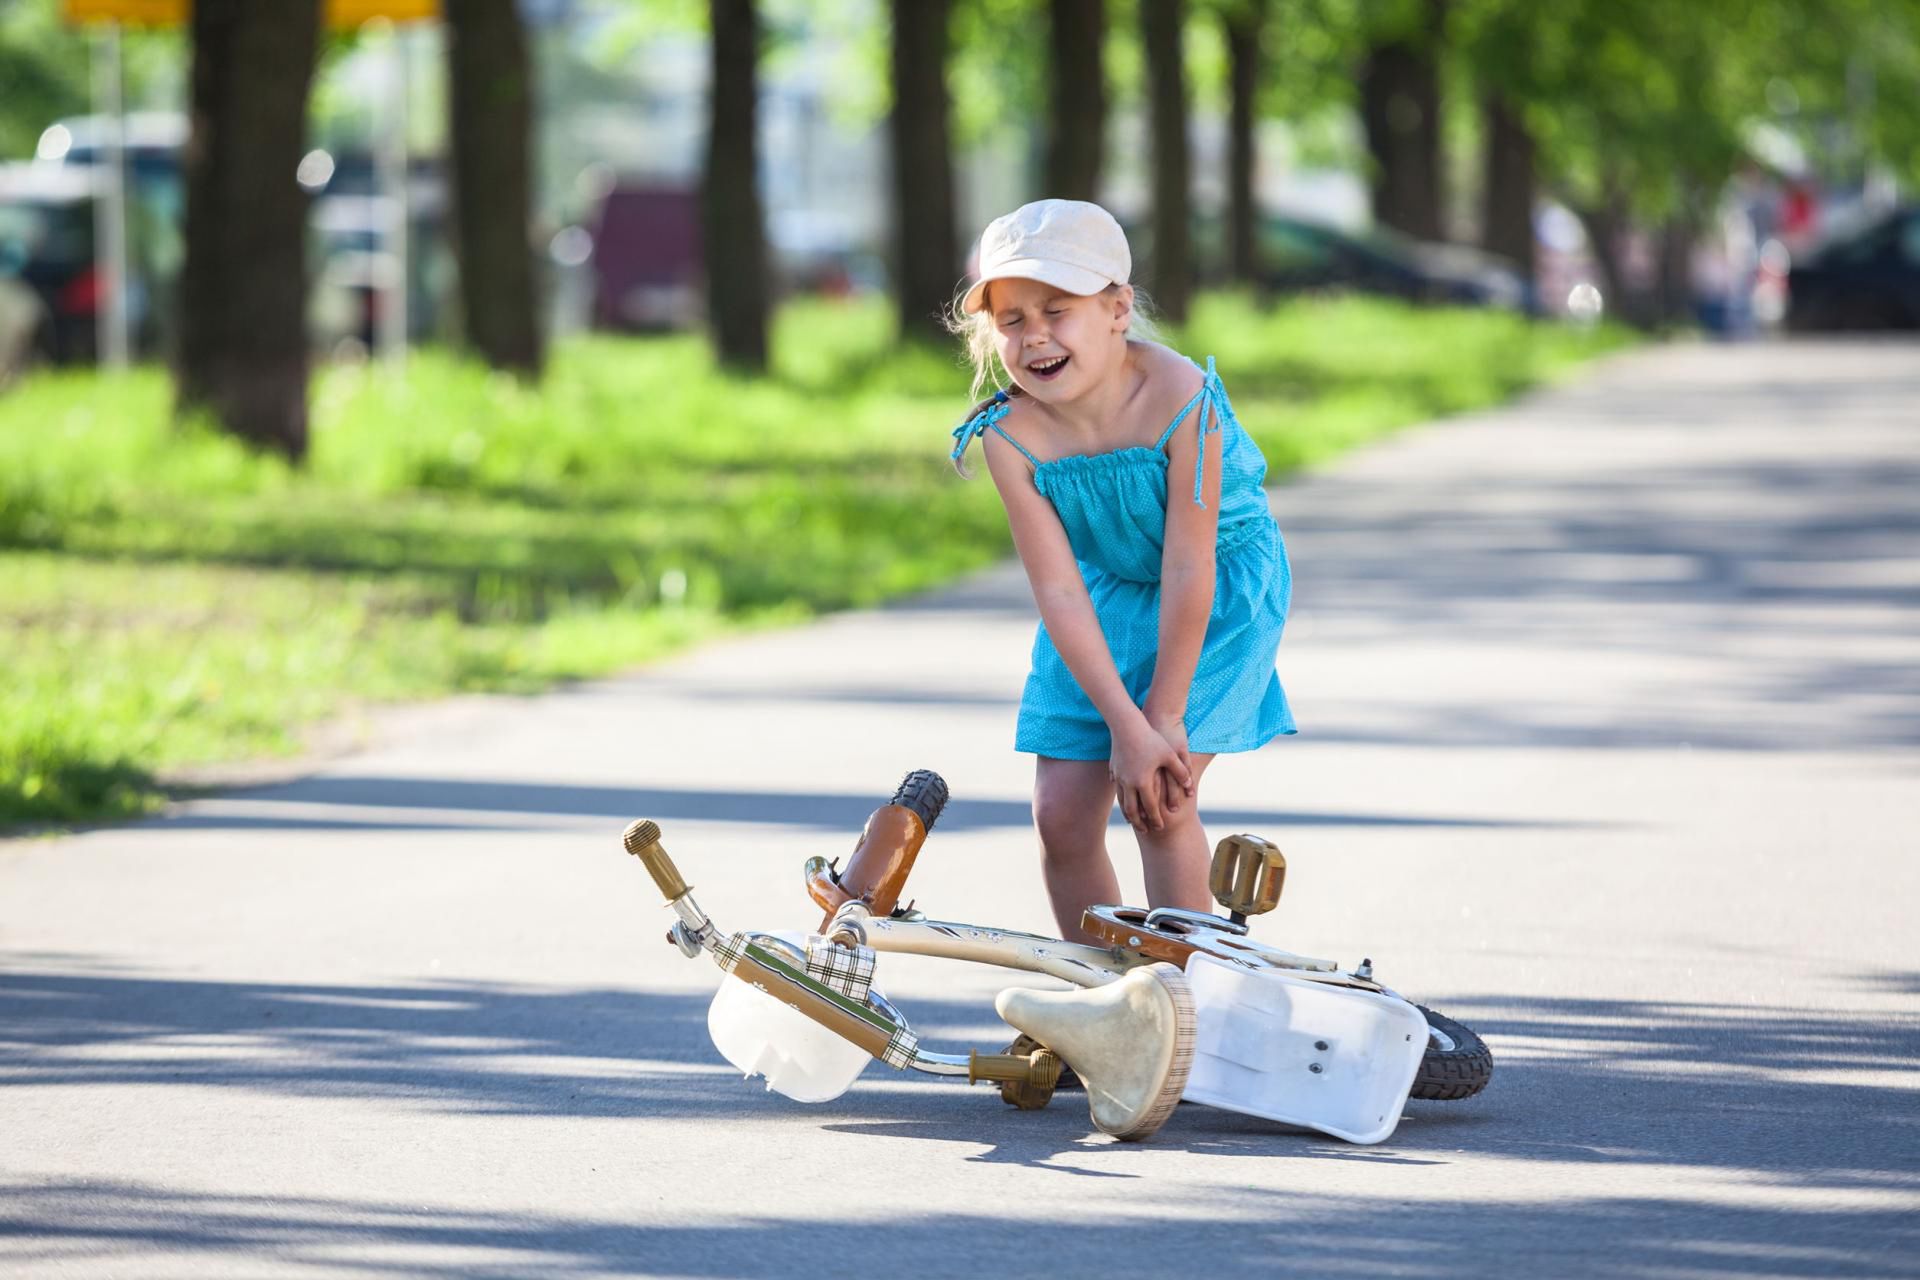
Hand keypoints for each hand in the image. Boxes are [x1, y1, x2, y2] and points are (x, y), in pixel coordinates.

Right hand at [1109, 717, 1192, 832]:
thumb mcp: (1170, 754)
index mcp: (1143, 781)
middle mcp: (1129, 783)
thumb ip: (1181, 772)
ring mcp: (1119, 777)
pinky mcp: (1113, 769)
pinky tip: (1124, 800)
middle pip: (1132, 810)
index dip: (1156, 819)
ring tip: (1133, 821)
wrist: (1126, 725)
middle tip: (1145, 830)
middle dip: (1139, 823)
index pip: (1150, 807)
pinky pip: (1116, 788)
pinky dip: (1121, 798)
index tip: (1160, 828)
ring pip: (1122, 801)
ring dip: (1128, 813)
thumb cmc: (1151, 738)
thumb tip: (1190, 788)